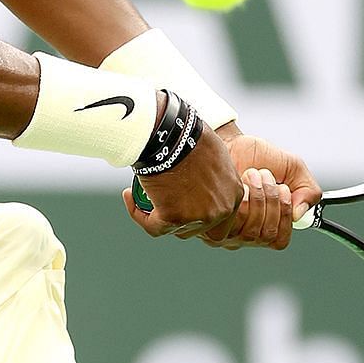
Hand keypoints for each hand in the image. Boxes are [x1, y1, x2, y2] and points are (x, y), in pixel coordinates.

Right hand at [124, 130, 244, 239]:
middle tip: (163, 202)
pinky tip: (129, 196)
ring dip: (159, 217)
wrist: (169, 133)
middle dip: (182, 219)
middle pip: (200, 228)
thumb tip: (201, 172)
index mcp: (234, 194)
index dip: (199, 210)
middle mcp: (221, 210)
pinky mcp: (174, 218)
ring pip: (176, 229)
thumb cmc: (188, 133)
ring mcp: (198, 216)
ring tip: (140, 195)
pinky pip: (153, 227)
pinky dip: (139, 215)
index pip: (222, 216)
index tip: (180, 197)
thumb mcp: (213, 152)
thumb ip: (213, 171)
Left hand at [196, 135, 321, 249]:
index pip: (279, 240)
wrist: (230, 141)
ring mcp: (227, 228)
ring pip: (250, 231)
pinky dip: (241, 200)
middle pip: (267, 235)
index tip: (284, 189)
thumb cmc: (257, 156)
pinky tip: (239, 182)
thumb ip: (308, 191)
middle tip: (266, 176)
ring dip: (257, 197)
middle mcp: (246, 231)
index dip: (285, 216)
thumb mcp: (294, 169)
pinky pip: (230, 222)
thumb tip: (299, 215)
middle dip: (271, 201)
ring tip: (252, 175)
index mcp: (267, 224)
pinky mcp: (211, 219)